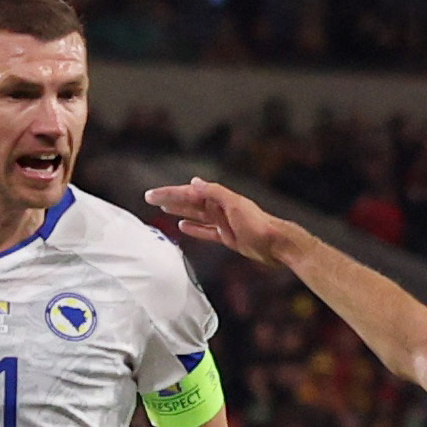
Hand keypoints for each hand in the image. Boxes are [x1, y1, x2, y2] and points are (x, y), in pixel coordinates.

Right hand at [142, 178, 296, 267]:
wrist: (276, 244)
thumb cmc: (258, 225)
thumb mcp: (235, 205)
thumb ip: (215, 193)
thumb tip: (194, 182)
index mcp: (220, 198)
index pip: (189, 193)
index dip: (170, 193)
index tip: (153, 195)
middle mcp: (220, 208)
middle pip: (190, 202)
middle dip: (171, 199)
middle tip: (150, 198)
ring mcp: (223, 222)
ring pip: (196, 214)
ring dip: (180, 210)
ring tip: (164, 208)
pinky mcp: (227, 236)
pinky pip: (206, 230)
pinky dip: (194, 228)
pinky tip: (183, 226)